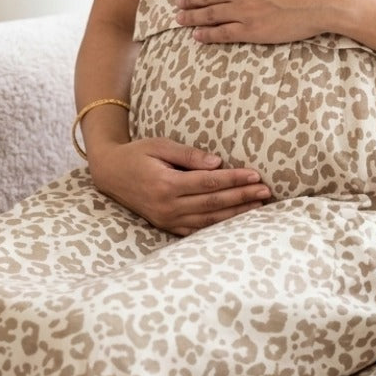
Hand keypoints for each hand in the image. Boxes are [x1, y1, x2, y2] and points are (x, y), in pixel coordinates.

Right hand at [88, 137, 271, 236]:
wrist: (110, 173)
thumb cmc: (137, 154)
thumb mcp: (160, 145)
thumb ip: (188, 155)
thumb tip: (218, 163)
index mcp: (166, 184)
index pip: (209, 183)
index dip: (234, 179)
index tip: (255, 175)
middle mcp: (168, 206)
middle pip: (213, 202)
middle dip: (242, 197)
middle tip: (265, 191)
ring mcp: (167, 219)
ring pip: (209, 220)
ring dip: (235, 214)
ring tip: (258, 207)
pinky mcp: (166, 225)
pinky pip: (197, 230)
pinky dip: (218, 226)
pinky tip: (235, 221)